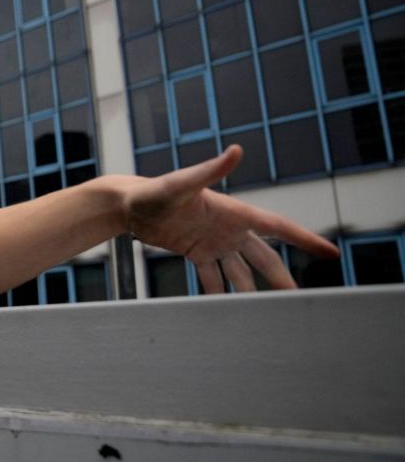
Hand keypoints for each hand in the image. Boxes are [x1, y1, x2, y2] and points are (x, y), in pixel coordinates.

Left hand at [118, 145, 338, 292]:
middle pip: (263, 256)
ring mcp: (213, 241)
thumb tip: (236, 150)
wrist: (130, 204)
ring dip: (252, 289)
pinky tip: (229, 309)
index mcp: (234, 212)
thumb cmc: (155, 191)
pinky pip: (213, 276)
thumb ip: (211, 169)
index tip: (330, 252)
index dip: (304, 239)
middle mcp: (228, 228)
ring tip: (267, 312)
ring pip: (240, 270)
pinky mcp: (195, 252)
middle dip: (281, 276)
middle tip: (300, 299)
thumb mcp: (183, 183)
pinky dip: (220, 291)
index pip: (278, 227)